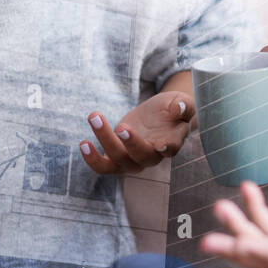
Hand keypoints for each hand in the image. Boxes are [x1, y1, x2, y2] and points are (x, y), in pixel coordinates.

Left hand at [80, 90, 194, 173]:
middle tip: (121, 126)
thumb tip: (180, 108)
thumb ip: (184, 106)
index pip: (171, 149)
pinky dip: (93, 159)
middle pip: (141, 157)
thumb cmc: (174, 107)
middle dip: (131, 143)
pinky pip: (104, 166)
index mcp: (172, 142)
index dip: (166, 148)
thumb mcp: (181, 100)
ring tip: (95, 118)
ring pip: (119, 161)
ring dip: (105, 143)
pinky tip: (83, 143)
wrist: (161, 114)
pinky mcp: (118, 157)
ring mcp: (134, 159)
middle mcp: (153, 156)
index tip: (160, 144)